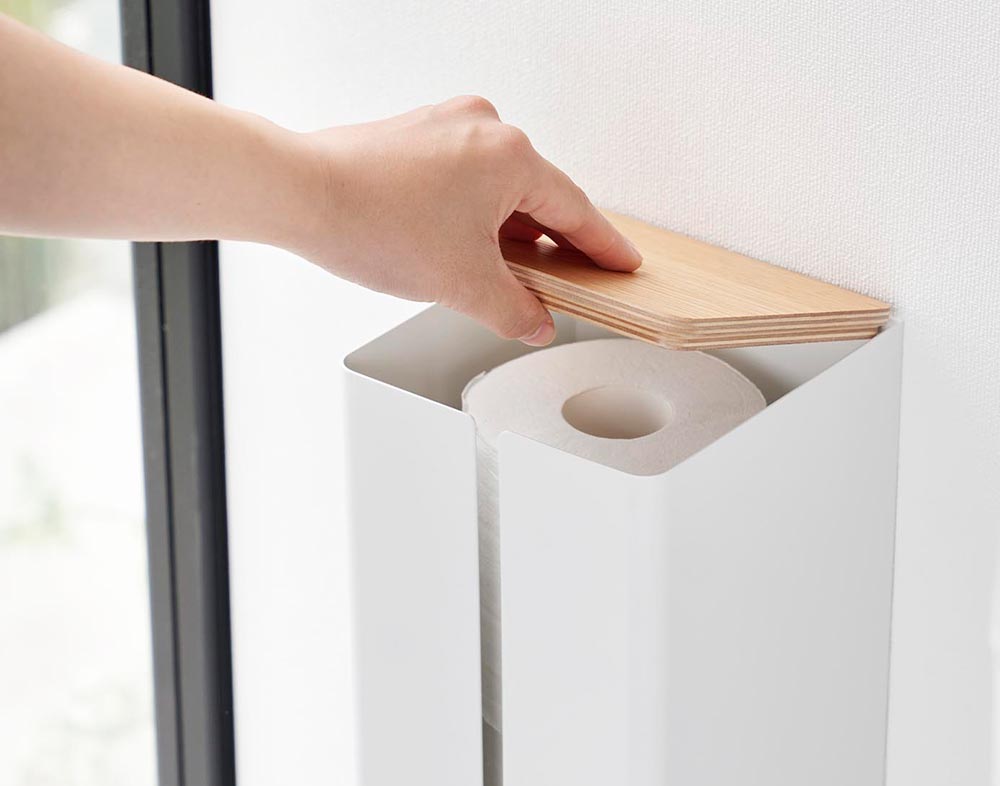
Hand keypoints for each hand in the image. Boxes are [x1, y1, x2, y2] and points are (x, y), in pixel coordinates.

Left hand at [288, 97, 641, 346]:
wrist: (300, 195)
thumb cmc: (374, 222)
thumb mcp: (463, 285)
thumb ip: (514, 311)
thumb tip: (535, 322)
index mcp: (510, 156)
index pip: (575, 212)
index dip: (603, 248)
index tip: (621, 263)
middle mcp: (483, 128)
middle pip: (539, 198)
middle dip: (552, 245)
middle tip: (569, 280)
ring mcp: (446, 128)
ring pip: (500, 190)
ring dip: (511, 234)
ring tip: (511, 276)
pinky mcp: (416, 138)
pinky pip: (466, 182)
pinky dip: (477, 217)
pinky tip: (469, 248)